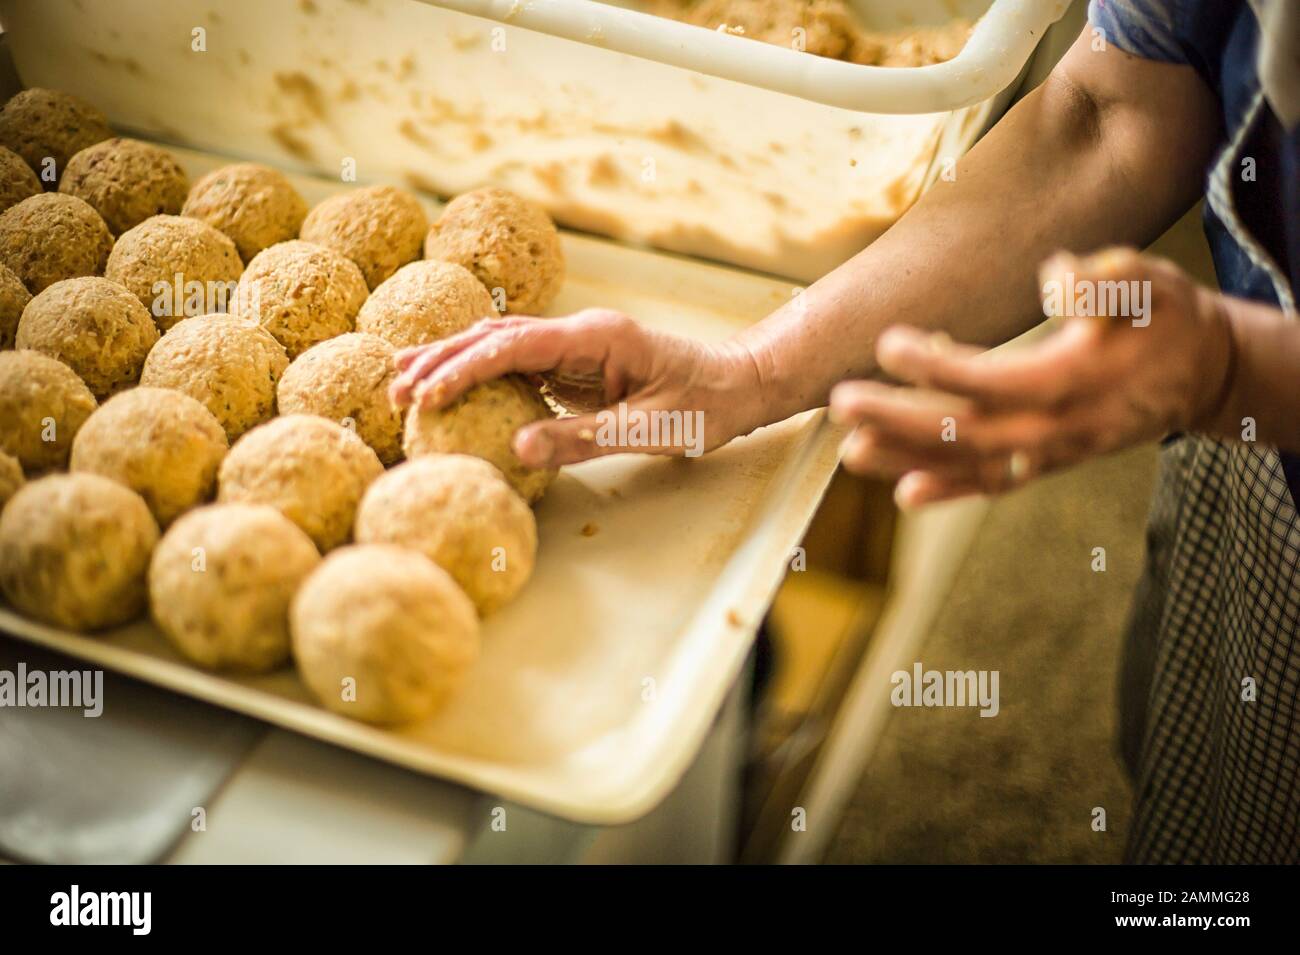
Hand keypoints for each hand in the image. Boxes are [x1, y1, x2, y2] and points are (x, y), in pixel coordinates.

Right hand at [388, 308, 763, 467]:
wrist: (740, 384)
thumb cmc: (707, 405)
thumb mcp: (654, 430)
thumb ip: (586, 439)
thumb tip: (517, 449)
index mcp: (597, 337)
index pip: (515, 345)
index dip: (465, 368)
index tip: (427, 395)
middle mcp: (579, 334)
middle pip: (495, 337)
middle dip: (442, 360)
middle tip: (394, 392)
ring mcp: (575, 348)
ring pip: (500, 347)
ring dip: (452, 363)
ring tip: (401, 383)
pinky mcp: (575, 368)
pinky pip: (517, 369)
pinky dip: (478, 378)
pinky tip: (451, 393)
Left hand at [829, 248, 1233, 507]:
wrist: (1202, 373)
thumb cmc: (1166, 317)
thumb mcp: (1149, 281)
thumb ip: (1105, 281)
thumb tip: (1055, 276)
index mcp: (1074, 378)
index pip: (992, 379)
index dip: (938, 366)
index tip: (888, 343)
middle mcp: (1057, 427)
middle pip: (966, 430)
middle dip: (898, 419)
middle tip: (839, 403)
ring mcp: (1051, 452)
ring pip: (971, 465)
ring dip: (908, 460)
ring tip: (851, 451)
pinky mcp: (1048, 463)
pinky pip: (995, 484)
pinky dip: (950, 492)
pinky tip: (904, 493)